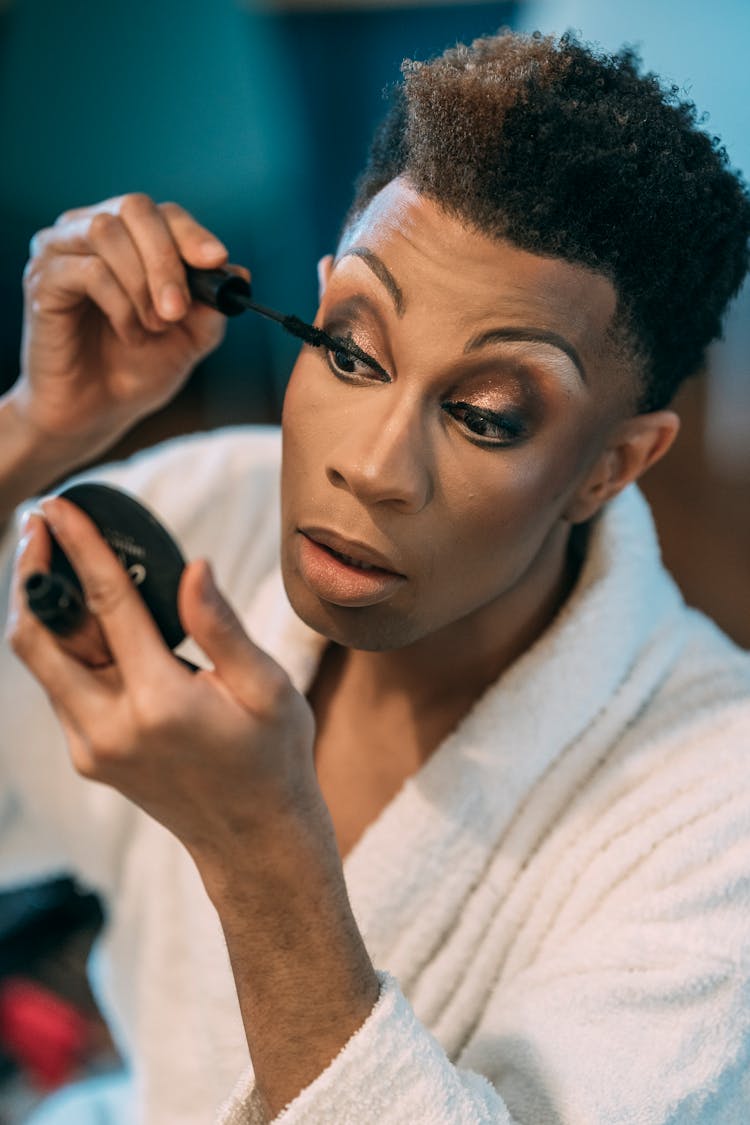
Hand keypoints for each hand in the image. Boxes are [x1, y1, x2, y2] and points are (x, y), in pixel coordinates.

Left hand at [6, 499, 322, 878]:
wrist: (252, 838)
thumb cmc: (272, 757)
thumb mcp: (266, 688)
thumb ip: (221, 626)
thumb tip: (193, 565)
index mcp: (159, 702)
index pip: (107, 604)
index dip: (81, 546)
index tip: (61, 505)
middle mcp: (110, 727)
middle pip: (39, 636)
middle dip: (31, 573)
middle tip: (39, 524)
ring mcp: (91, 747)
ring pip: (39, 663)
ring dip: (40, 607)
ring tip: (54, 558)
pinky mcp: (88, 757)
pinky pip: (57, 686)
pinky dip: (60, 643)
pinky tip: (82, 614)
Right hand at [12, 194, 248, 468]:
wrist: (97, 412)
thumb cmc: (138, 370)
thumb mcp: (191, 338)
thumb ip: (213, 305)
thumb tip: (240, 273)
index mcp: (127, 237)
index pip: (162, 213)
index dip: (192, 233)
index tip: (216, 260)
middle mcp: (88, 232)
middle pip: (134, 208)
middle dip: (167, 259)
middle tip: (178, 309)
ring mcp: (60, 251)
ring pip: (107, 233)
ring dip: (142, 285)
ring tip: (153, 328)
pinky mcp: (43, 279)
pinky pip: (88, 271)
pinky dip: (120, 305)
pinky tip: (129, 334)